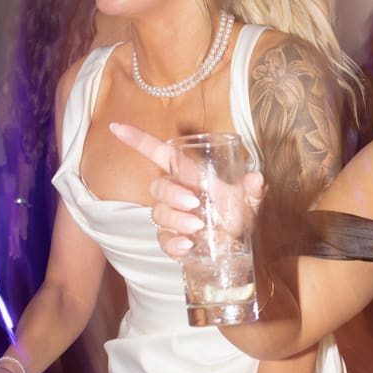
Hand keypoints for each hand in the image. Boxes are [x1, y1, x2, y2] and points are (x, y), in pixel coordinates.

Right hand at [109, 121, 264, 259]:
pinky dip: (173, 244)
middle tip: (194, 204)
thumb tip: (255, 178)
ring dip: (175, 219)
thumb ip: (252, 190)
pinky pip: (163, 240)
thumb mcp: (250, 200)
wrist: (239, 245)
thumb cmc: (238, 215)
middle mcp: (176, 194)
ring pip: (158, 214)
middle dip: (171, 194)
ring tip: (197, 226)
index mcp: (190, 176)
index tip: (116, 127)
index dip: (138, 140)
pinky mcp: (172, 240)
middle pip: (158, 187)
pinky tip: (188, 246)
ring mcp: (172, 218)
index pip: (158, 154)